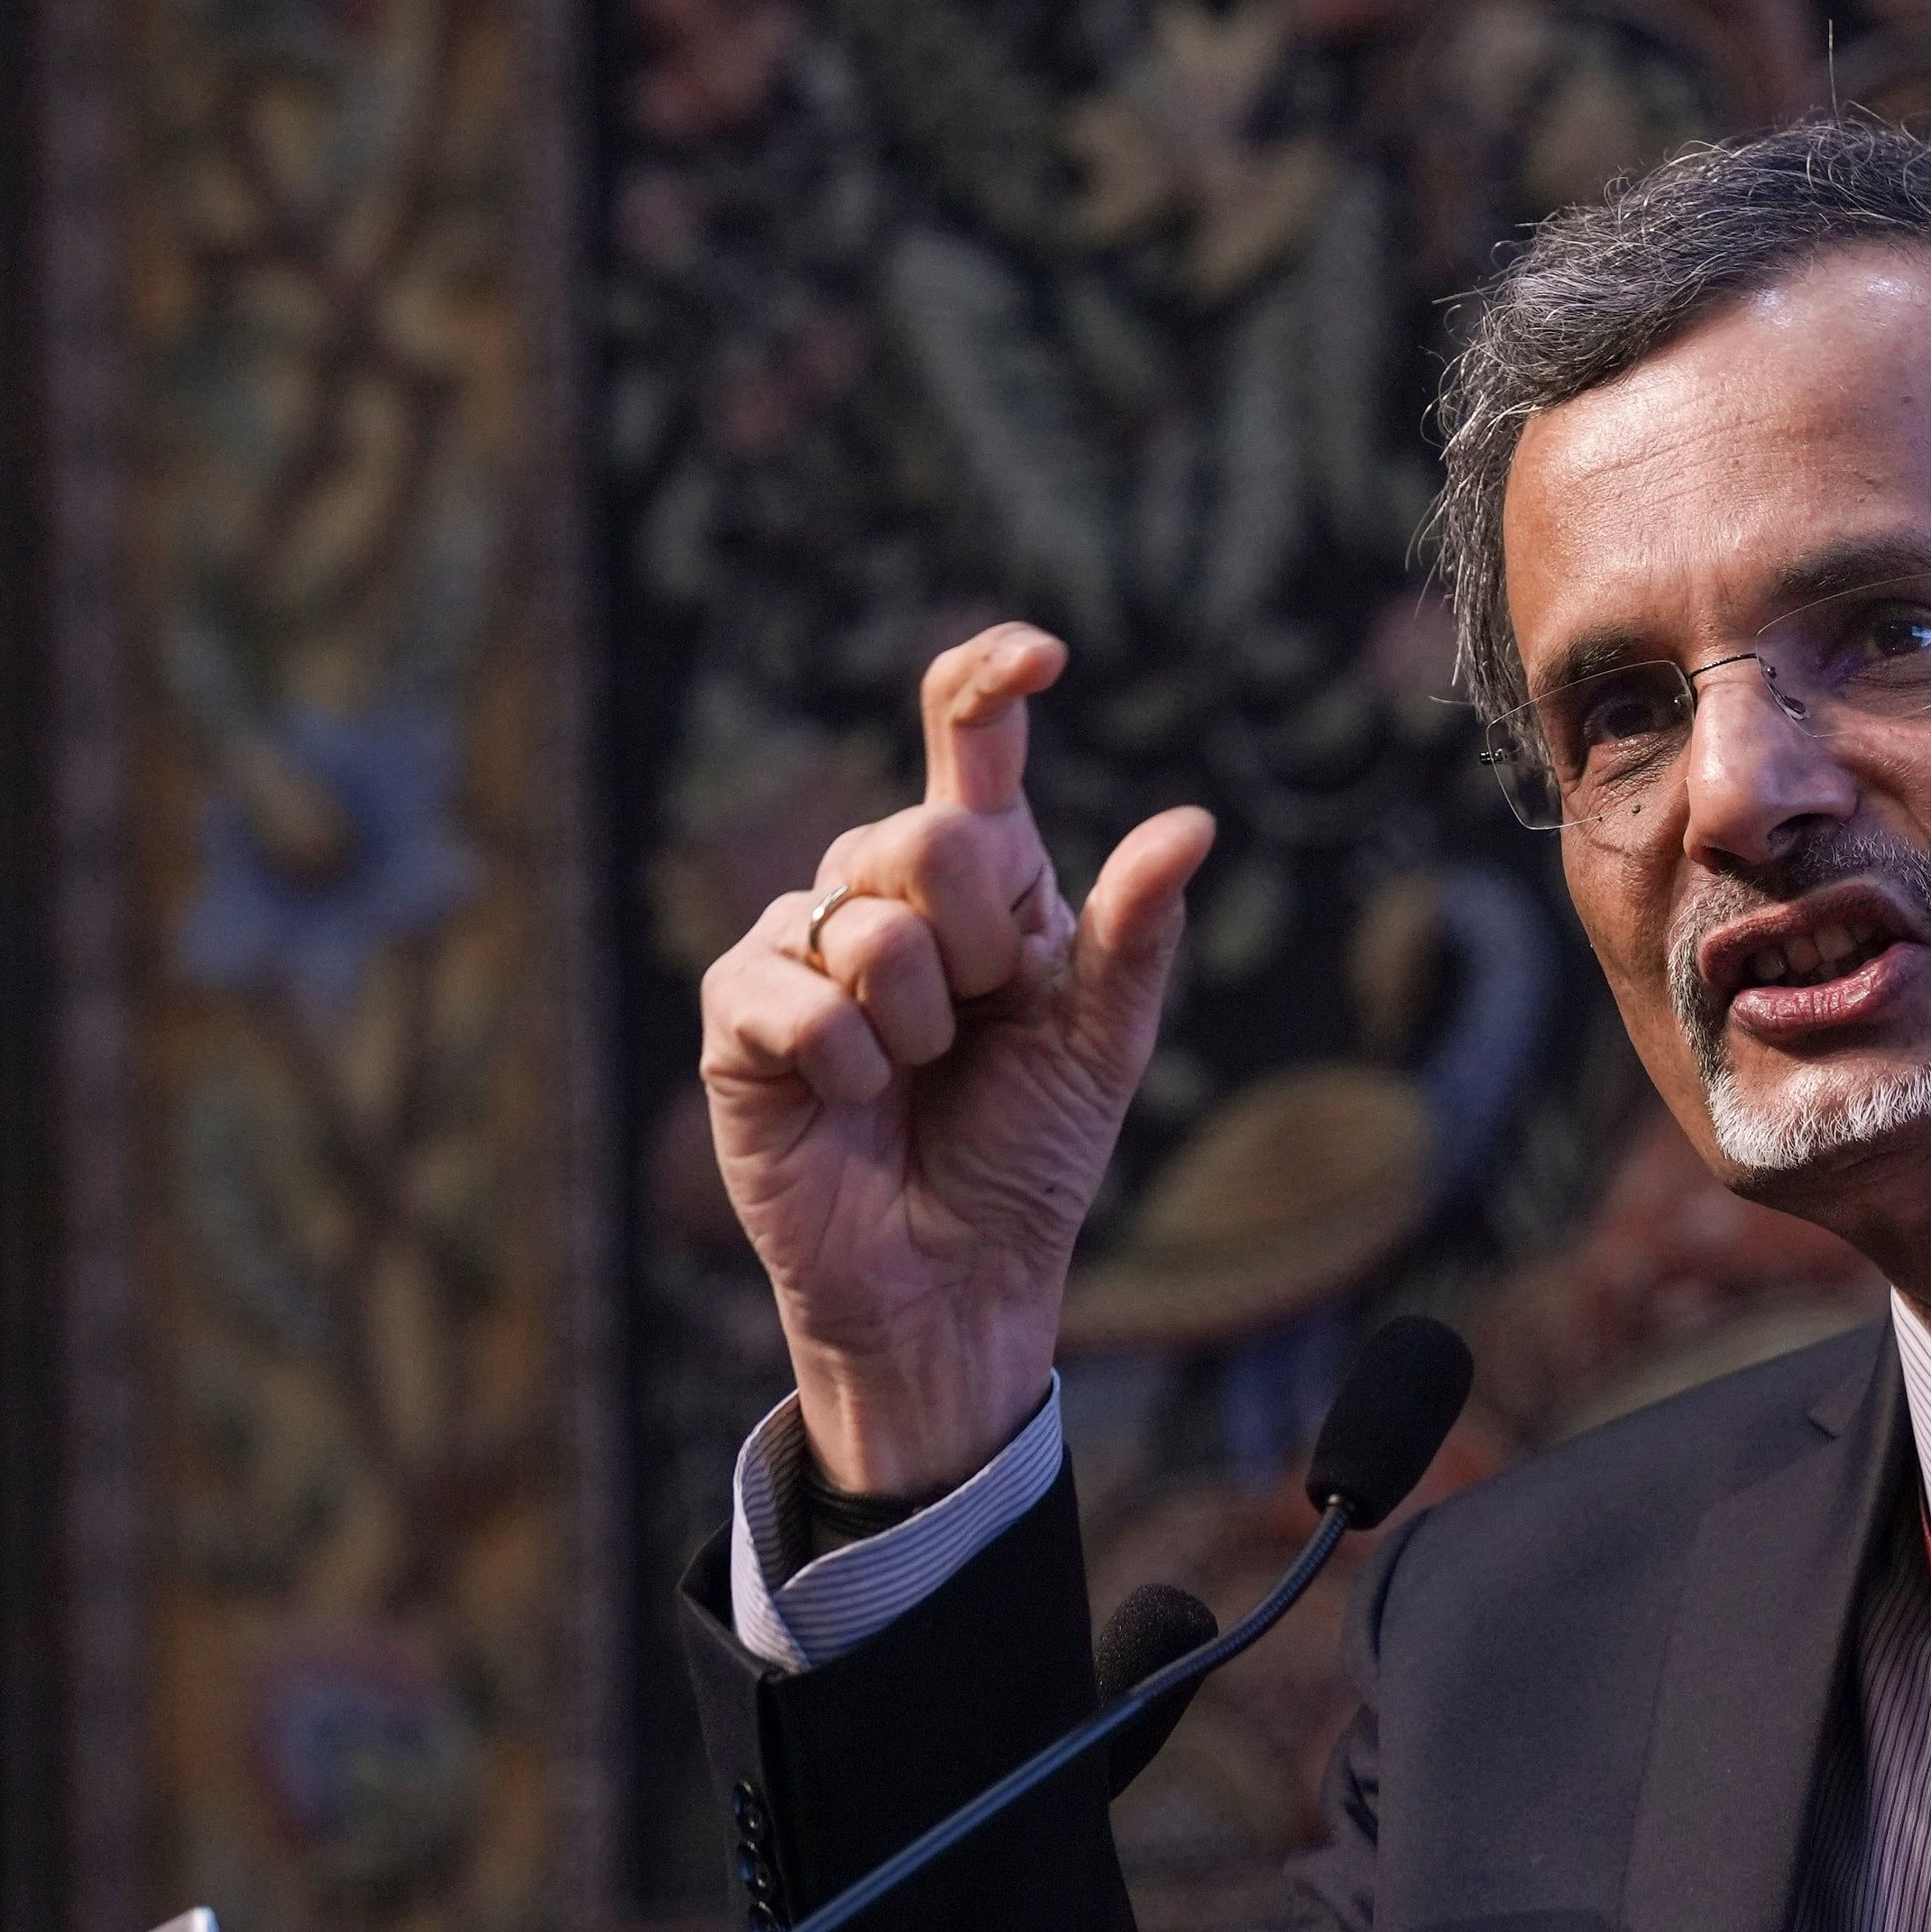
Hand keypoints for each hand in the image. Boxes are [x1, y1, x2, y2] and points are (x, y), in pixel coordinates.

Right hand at [699, 626, 1214, 1496]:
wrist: (957, 1276)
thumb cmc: (1029, 1156)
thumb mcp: (1101, 1044)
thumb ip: (1135, 933)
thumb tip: (1192, 822)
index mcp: (984, 881)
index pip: (971, 745)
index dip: (989, 680)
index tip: (1040, 655)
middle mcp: (884, 893)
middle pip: (924, 833)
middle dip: (979, 944)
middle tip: (980, 1024)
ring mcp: (802, 945)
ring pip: (866, 918)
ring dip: (920, 1022)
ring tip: (917, 1078)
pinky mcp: (737, 1015)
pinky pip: (796, 995)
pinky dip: (850, 1062)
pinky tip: (854, 1103)